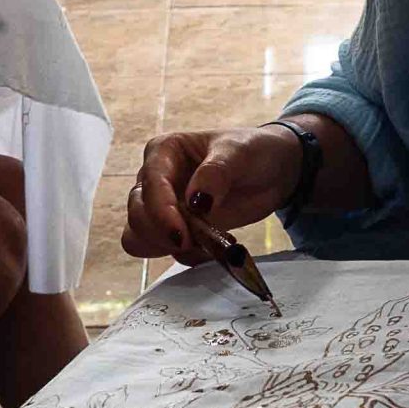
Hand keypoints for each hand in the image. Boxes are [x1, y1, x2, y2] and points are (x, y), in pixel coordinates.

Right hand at [122, 128, 302, 263]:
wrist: (272, 172)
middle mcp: (155, 179)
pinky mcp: (176, 229)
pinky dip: (184, 256)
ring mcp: (163, 207)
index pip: (150, 184)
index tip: (181, 236)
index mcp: (164, 151)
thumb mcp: (239, 153)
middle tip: (199, 242)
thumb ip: (216, 173)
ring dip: (168, 248)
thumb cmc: (252, 151)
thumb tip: (195, 202)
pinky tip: (212, 248)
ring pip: (139, 237)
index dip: (161, 213)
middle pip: (137, 214)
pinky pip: (163, 251)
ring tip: (209, 244)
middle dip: (161, 234)